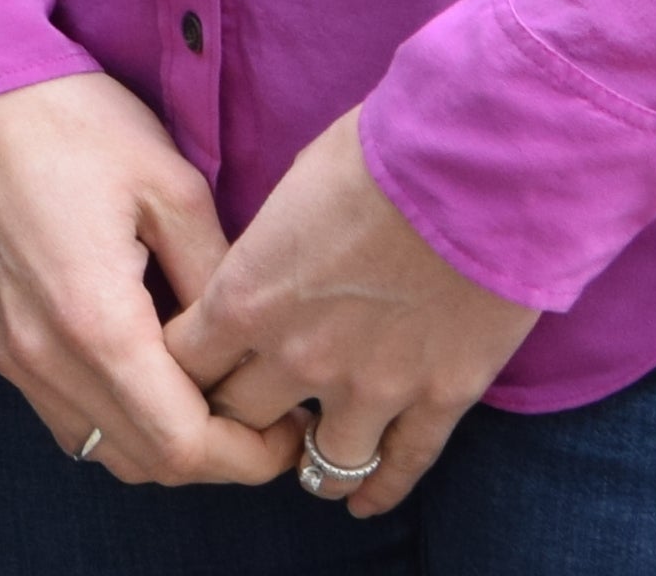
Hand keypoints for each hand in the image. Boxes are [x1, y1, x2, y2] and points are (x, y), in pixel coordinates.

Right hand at [0, 72, 292, 486]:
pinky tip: (156, 376)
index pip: (184, 445)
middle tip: (267, 418)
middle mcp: (45, 357)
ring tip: (214, 398)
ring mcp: (14, 354)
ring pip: (106, 450)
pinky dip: (122, 421)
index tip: (290, 427)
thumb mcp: (173, 190)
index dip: (250, 456)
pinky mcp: (1, 342)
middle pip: (148, 463)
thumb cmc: (76, 125)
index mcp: (95, 323)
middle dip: (220, 457)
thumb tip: (259, 350)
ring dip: (168, 445)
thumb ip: (220, 285)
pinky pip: (71, 418)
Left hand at [165, 110, 538, 521]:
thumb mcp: (288, 191)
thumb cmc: (375, 154)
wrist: (475, 167)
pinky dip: (379, 490)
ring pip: (319, 458)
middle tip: (242, 412)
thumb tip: (261, 265)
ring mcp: (371, 385)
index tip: (188, 365)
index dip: (179, 368)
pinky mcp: (440, 396)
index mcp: (245, 297)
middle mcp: (297, 355)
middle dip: (234, 415)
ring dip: (305, 459)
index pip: (181, 363)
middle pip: (239, 416)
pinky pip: (403, 465)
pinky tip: (364, 502)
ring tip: (302, 459)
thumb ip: (265, 248)